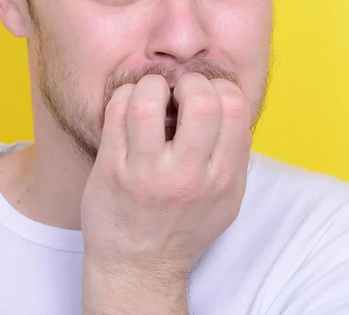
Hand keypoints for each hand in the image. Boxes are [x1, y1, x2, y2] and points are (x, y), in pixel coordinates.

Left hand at [80, 72, 252, 284]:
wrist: (140, 267)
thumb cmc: (186, 226)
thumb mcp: (228, 198)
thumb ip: (237, 155)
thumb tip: (232, 108)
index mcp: (221, 177)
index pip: (233, 107)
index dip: (221, 87)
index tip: (208, 96)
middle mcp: (185, 176)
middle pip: (200, 100)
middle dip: (191, 81)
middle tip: (181, 93)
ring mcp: (145, 173)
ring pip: (147, 101)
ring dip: (152, 85)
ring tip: (153, 96)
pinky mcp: (111, 170)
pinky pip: (116, 112)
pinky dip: (125, 95)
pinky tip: (131, 105)